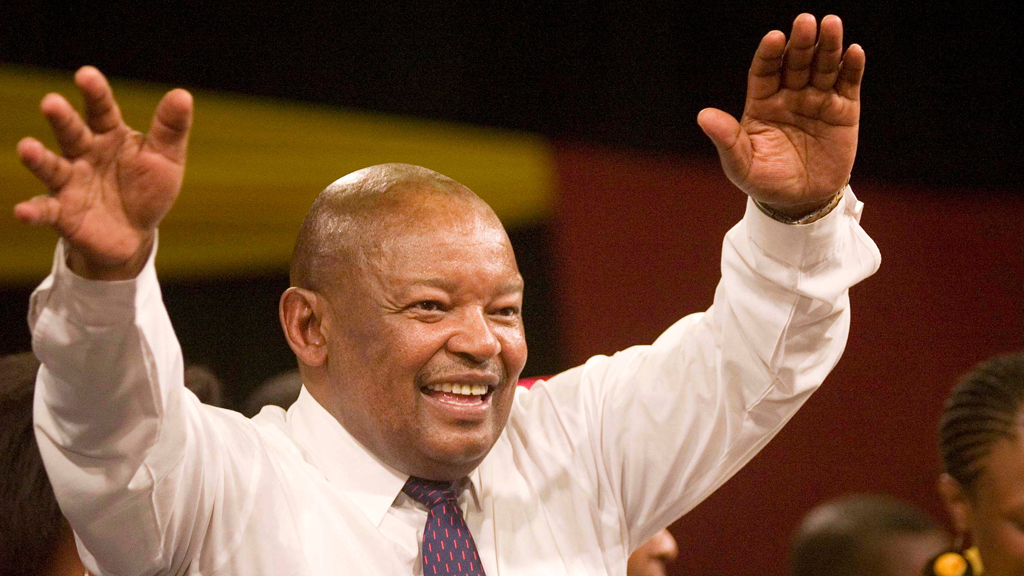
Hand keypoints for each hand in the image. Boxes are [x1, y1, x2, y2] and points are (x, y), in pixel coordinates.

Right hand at [14, 66, 192, 279]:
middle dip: (62, 118)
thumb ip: (171, 129)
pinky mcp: (62, 213)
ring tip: (28, 148)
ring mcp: (70, 182)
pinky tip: (22, 212)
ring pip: (52, 167)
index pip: (101, 110)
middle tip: (51, 102)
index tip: (86, 75)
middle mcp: (84, 153)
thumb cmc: (148, 189)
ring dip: (38, 158)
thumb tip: (182, 94)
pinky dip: (33, 211)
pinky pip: (45, 210)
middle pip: (71, 132)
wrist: (134, 234)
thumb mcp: (166, 159)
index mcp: (110, 135)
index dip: (95, 93)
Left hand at [697, 14, 863, 217]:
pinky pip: (847, 84)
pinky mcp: (843, 110)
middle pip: (795, 62)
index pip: (764, 71)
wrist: (801, 202)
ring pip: (823, 67)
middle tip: (805, 22)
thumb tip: (703, 116)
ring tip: (832, 25)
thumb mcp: (742, 166)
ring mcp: (817, 100)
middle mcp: (789, 95)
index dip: (769, 54)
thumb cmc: (766, 182)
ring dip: (828, 46)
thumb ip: (727, 140)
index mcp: (762, 103)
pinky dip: (851, 68)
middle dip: (800, 43)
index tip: (774, 38)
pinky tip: (853, 52)